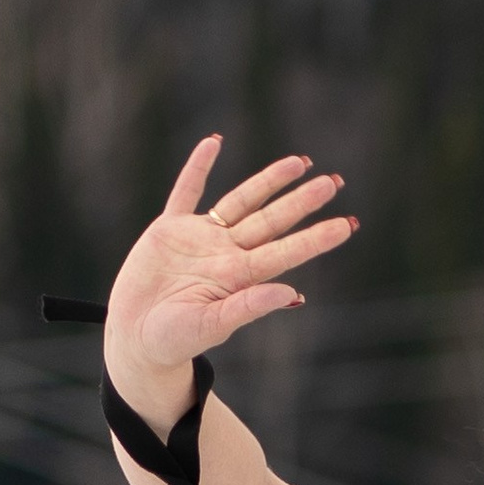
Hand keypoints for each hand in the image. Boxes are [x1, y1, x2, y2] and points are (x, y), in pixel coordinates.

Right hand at [104, 139, 356, 393]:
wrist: (136, 340)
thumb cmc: (173, 341)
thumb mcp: (211, 326)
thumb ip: (248, 307)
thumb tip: (294, 294)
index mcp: (238, 277)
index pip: (285, 252)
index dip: (316, 238)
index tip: (347, 225)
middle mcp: (225, 253)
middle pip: (270, 220)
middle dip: (301, 202)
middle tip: (334, 182)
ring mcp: (199, 239)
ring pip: (241, 202)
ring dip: (268, 181)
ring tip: (300, 162)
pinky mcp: (169, 230)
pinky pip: (186, 192)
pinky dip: (198, 168)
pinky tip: (214, 142)